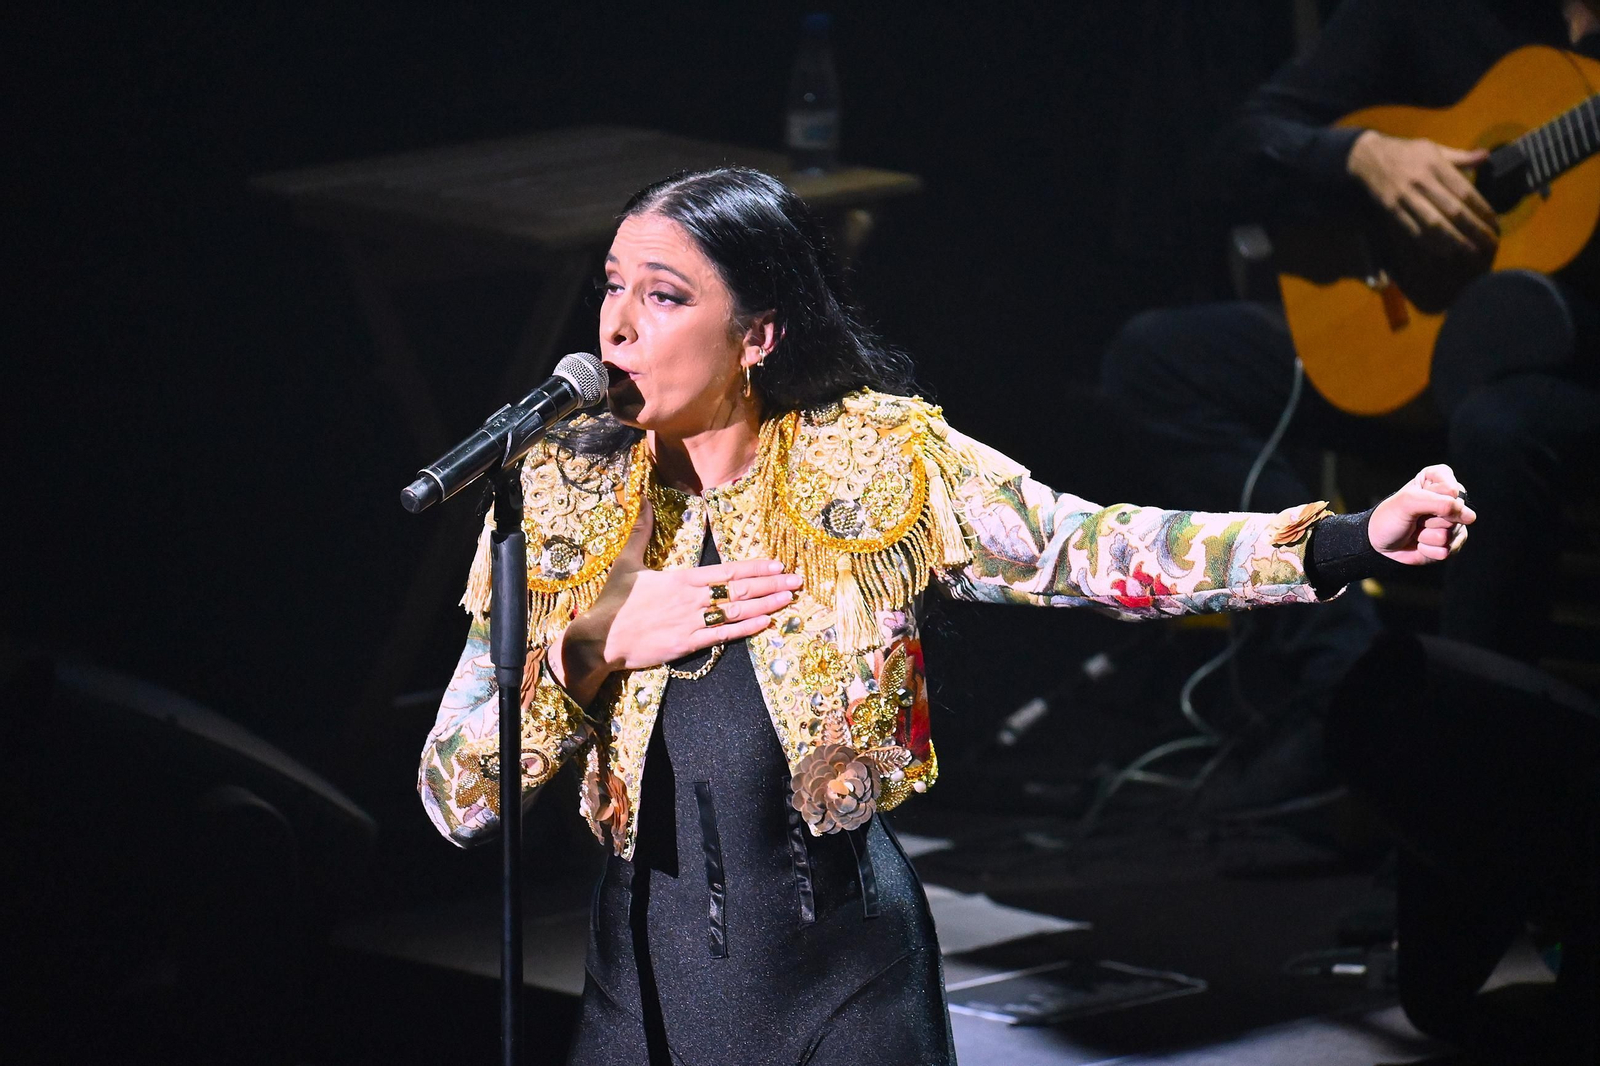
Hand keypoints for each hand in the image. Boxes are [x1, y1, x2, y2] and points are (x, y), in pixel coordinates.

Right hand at [548, 499, 801, 703]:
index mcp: (681, 578)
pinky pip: (723, 635)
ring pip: (737, 611)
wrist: (599, 639)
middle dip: (770, 584)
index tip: (777, 562)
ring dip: (766, 604)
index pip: (726, 570)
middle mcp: (692, 598)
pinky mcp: (687, 643)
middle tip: (797, 580)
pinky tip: (767, 623)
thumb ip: (641, 531)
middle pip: (739, 589)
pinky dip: (747, 629)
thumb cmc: (613, 603)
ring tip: (790, 598)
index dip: (754, 566)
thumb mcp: (627, 562)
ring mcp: (692, 622)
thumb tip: (644, 500)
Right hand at [1347, 131, 1497, 259]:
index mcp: (1434, 165)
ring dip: (1454, 241)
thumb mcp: (1433, 148)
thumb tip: (1486, 156)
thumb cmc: (1406, 153)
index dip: (1481, 209)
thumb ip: (1460, 156)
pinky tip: (1444, 251)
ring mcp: (1404, 197)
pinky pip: (1413, 230)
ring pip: (1433, 224)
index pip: (1464, 191)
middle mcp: (1420, 182)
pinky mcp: (1391, 210)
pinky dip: (1430, 242)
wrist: (1367, 157)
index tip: (1494, 223)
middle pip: (1452, 211)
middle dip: (1473, 230)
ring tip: (1470, 252)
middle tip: (1489, 244)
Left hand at [1368, 464, 1475, 565]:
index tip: (1415, 500)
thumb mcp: (1408, 502)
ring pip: (1451, 534)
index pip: (1451, 491)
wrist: (1379, 542)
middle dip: (1429, 520)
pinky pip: (1448, 550)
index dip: (1431, 500)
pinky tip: (1420, 544)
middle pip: (1455, 513)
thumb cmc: (1390, 516)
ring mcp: (1454, 522)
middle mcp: (1451, 499)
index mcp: (1440, 478)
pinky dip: (1428, 550)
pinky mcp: (1452, 543)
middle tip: (1415, 519)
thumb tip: (1470, 516)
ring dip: (1426, 536)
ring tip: (1416, 531)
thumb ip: (1438, 503)